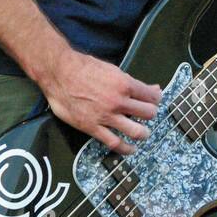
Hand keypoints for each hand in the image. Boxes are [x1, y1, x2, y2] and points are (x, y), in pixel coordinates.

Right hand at [41, 49, 161, 156]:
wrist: (59, 73)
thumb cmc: (83, 67)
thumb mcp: (111, 69)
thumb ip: (131, 82)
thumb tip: (151, 88)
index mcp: (124, 84)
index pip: (151, 96)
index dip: (156, 99)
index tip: (155, 101)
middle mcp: (118, 101)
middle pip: (147, 113)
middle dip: (151, 114)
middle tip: (148, 115)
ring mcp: (106, 116)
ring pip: (136, 131)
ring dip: (143, 133)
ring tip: (144, 134)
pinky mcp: (93, 127)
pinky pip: (114, 142)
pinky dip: (125, 148)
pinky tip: (130, 149)